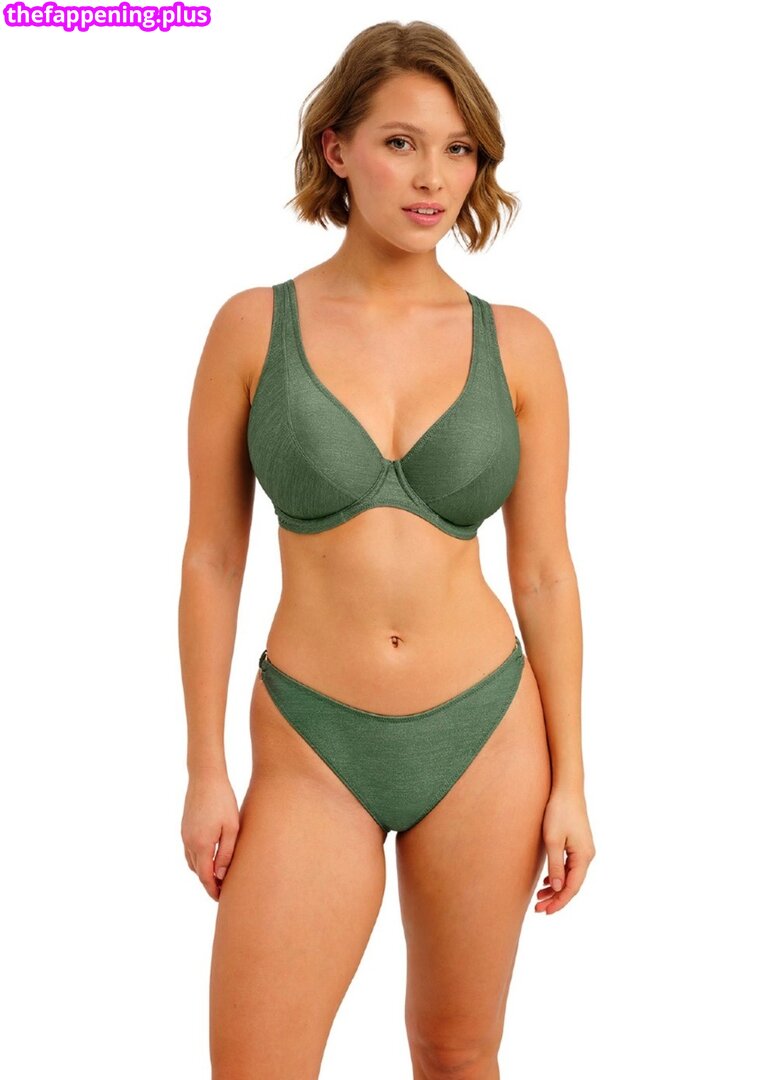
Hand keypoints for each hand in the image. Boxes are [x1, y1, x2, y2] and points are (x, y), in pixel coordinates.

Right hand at [181, 769, 240, 900]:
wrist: (205, 777)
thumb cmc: (223, 800)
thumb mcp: (232, 828)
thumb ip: (227, 853)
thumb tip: (221, 875)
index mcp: (201, 844)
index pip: (205, 876)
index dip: (213, 890)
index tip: (221, 899)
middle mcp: (189, 842)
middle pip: (197, 871)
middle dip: (208, 883)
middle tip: (222, 891)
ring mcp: (184, 834)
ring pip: (192, 862)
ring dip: (202, 871)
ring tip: (217, 876)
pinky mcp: (184, 827)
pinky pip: (189, 851)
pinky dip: (198, 859)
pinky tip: (209, 857)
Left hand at [534, 786, 594, 914]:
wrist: (567, 789)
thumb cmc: (558, 812)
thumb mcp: (553, 840)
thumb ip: (556, 866)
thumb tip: (557, 889)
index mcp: (584, 857)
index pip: (572, 887)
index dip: (559, 902)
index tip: (545, 911)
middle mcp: (587, 856)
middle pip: (572, 885)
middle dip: (556, 898)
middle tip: (538, 909)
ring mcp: (584, 850)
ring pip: (571, 876)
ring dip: (556, 888)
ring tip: (540, 898)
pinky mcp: (578, 844)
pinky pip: (570, 867)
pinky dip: (559, 876)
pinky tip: (547, 881)